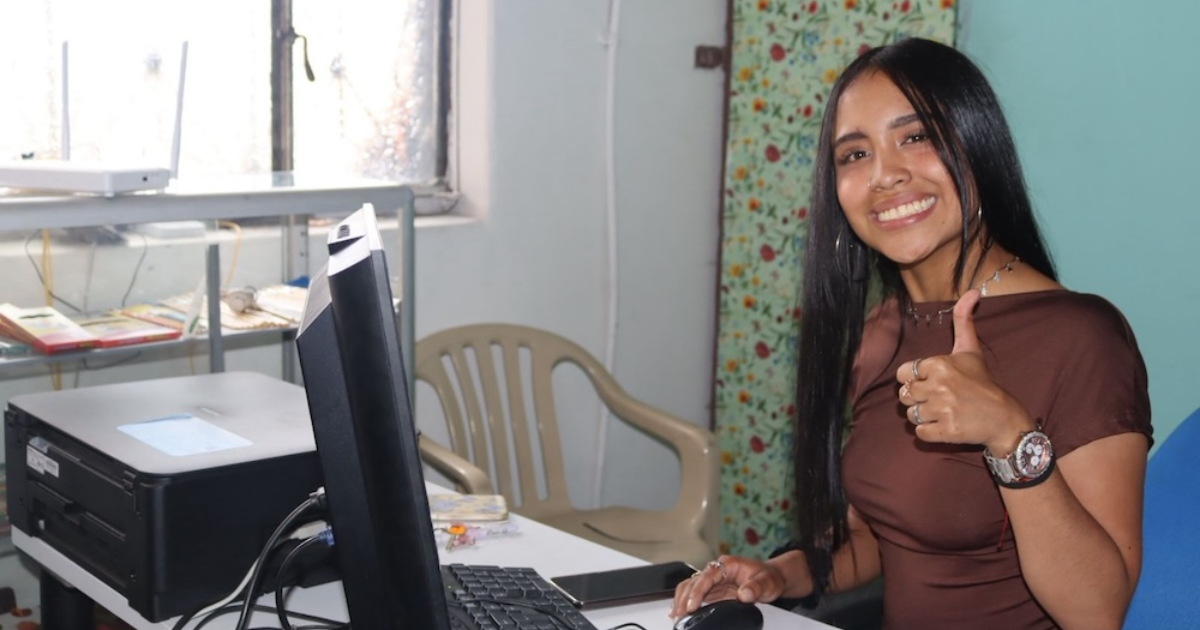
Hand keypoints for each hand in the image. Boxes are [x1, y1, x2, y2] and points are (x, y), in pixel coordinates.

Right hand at [670, 555, 787, 619]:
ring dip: (682, 600)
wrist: (773, 578)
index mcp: (727, 565)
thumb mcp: (767, 582)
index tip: (692, 606)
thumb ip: (756, 587)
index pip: (706, 577)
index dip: (697, 592)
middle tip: (679, 615)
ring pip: (690, 586)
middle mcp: (717, 571)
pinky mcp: (714, 590)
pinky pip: (695, 593)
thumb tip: (744, 594)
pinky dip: (686, 601)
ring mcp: (714, 580)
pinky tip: (679, 611)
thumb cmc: (769, 577)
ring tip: (676, 615)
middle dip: (684, 598)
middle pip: (694, 582)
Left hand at [895, 289, 1035, 452]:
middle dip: (918, 398)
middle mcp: (938, 385)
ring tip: (944, 411)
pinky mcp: (945, 431)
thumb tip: (973, 291)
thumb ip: (963, 320)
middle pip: (904, 395)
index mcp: (939, 363)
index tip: (932, 382)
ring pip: (910, 414)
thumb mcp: (970, 350)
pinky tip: (946, 424)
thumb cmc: (982, 382)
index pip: (903, 373)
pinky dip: (929, 432)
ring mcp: (942, 409)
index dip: (914, 379)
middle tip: (940, 398)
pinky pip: (919, 433)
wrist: (1003, 417)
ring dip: (924, 415)